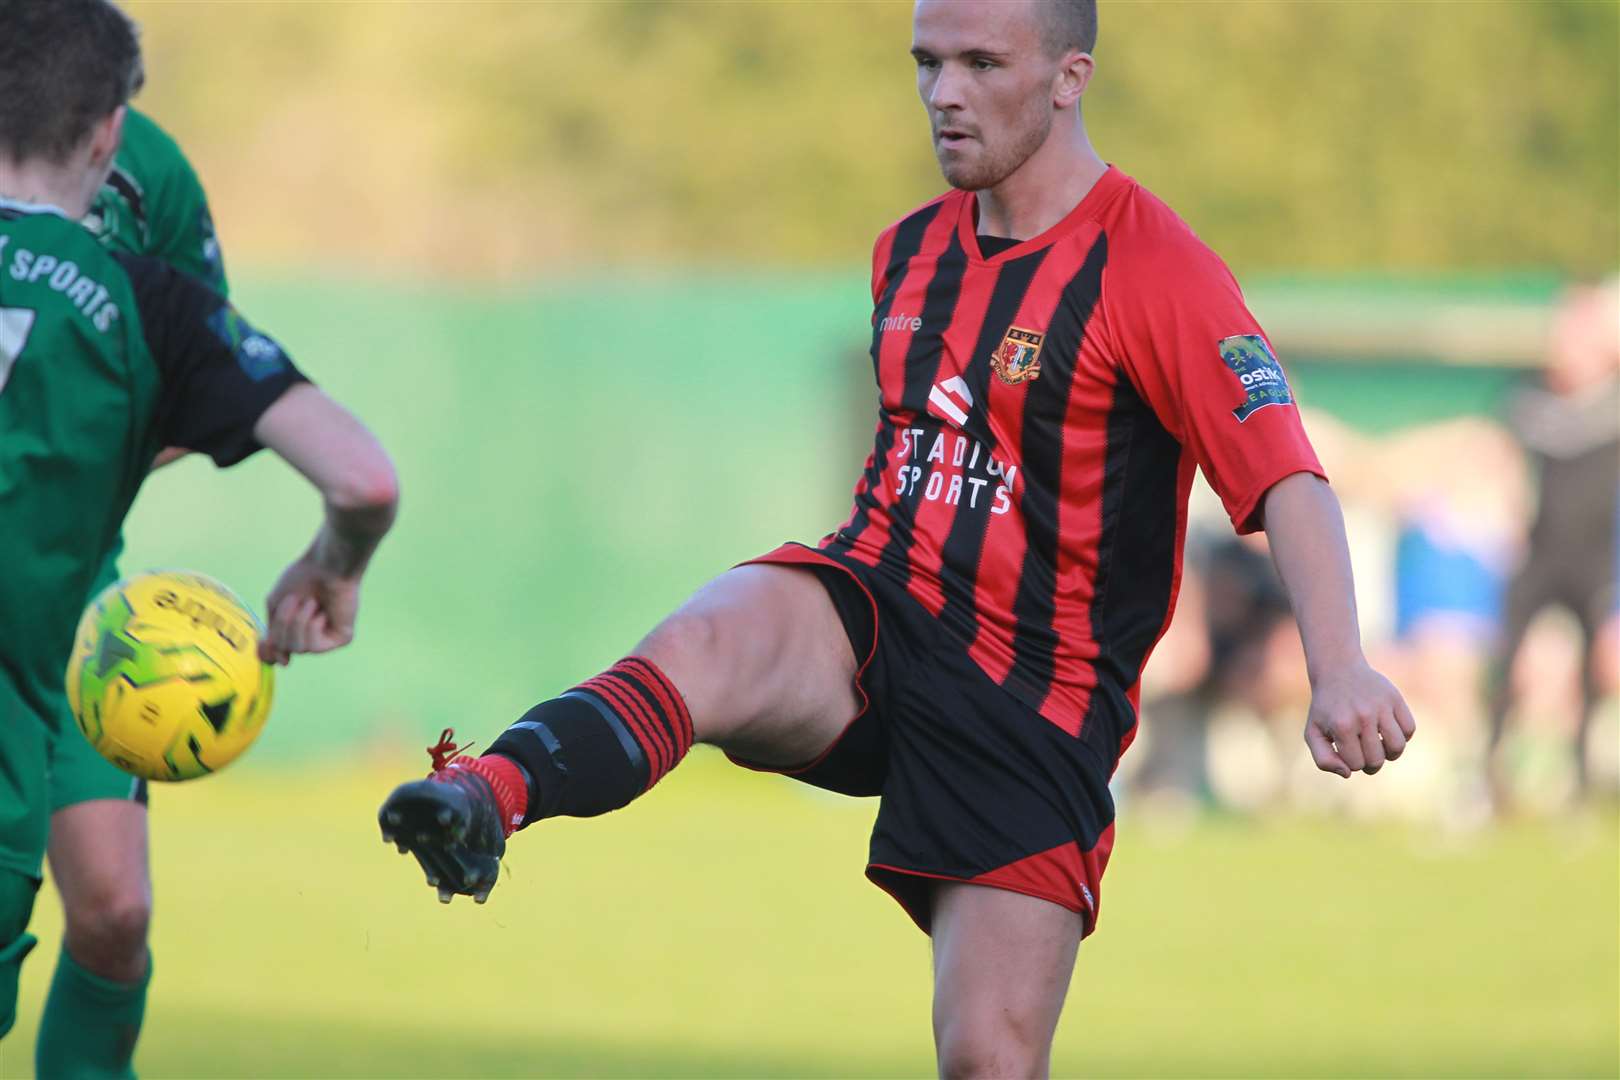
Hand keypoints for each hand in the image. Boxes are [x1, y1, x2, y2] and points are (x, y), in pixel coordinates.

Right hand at [257, 552, 360, 664]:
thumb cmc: (302, 577)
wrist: (326, 565)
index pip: (276, 652)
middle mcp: (310, 635)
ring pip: (298, 648)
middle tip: (293, 601)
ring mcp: (327, 637)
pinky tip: (322, 611)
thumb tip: (281, 663)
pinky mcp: (342, 638)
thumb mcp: (276, 605)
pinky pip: (315, 646)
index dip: (267, 652)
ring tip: (310, 602)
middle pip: (284, 648)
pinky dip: (312, 626)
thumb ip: (274, 633)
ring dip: (297, 622)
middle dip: (283, 624)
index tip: (262, 642)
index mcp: (293, 627)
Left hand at [1302, 660, 1415, 777]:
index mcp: (1341, 726)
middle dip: (1370, 762)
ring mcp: (1381, 706)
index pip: (1356, 764)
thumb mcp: (1313, 732)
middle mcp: (1363, 716)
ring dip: (1390, 753)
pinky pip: (1410, 729)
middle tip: (1364, 752)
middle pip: (1377, 759)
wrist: (1338, 671)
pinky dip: (1403, 736)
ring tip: (1380, 746)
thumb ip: (1323, 760)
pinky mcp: (1395, 698)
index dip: (1352, 763)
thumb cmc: (1325, 708)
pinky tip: (1389, 731)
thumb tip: (1348, 774)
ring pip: (1398, 747)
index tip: (1347, 750)